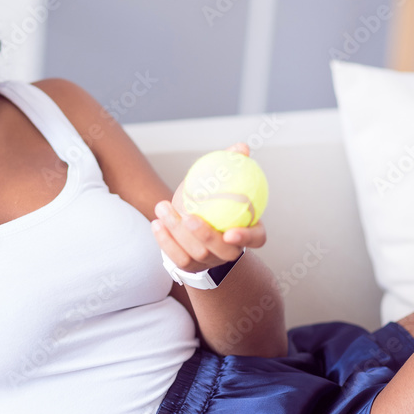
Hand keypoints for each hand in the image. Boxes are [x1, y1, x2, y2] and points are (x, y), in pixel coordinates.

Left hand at [152, 143, 266, 271]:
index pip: (256, 238)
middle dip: (205, 236)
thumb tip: (241, 148)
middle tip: (188, 217)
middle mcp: (230, 250)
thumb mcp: (222, 181)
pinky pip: (177, 258)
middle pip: (223, 251)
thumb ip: (232, 165)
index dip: (247, 238)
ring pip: (196, 254)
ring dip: (177, 232)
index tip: (231, 232)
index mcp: (247, 230)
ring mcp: (209, 261)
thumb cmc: (212, 198)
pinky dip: (165, 241)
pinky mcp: (189, 266)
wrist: (191, 218)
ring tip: (162, 207)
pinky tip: (157, 223)